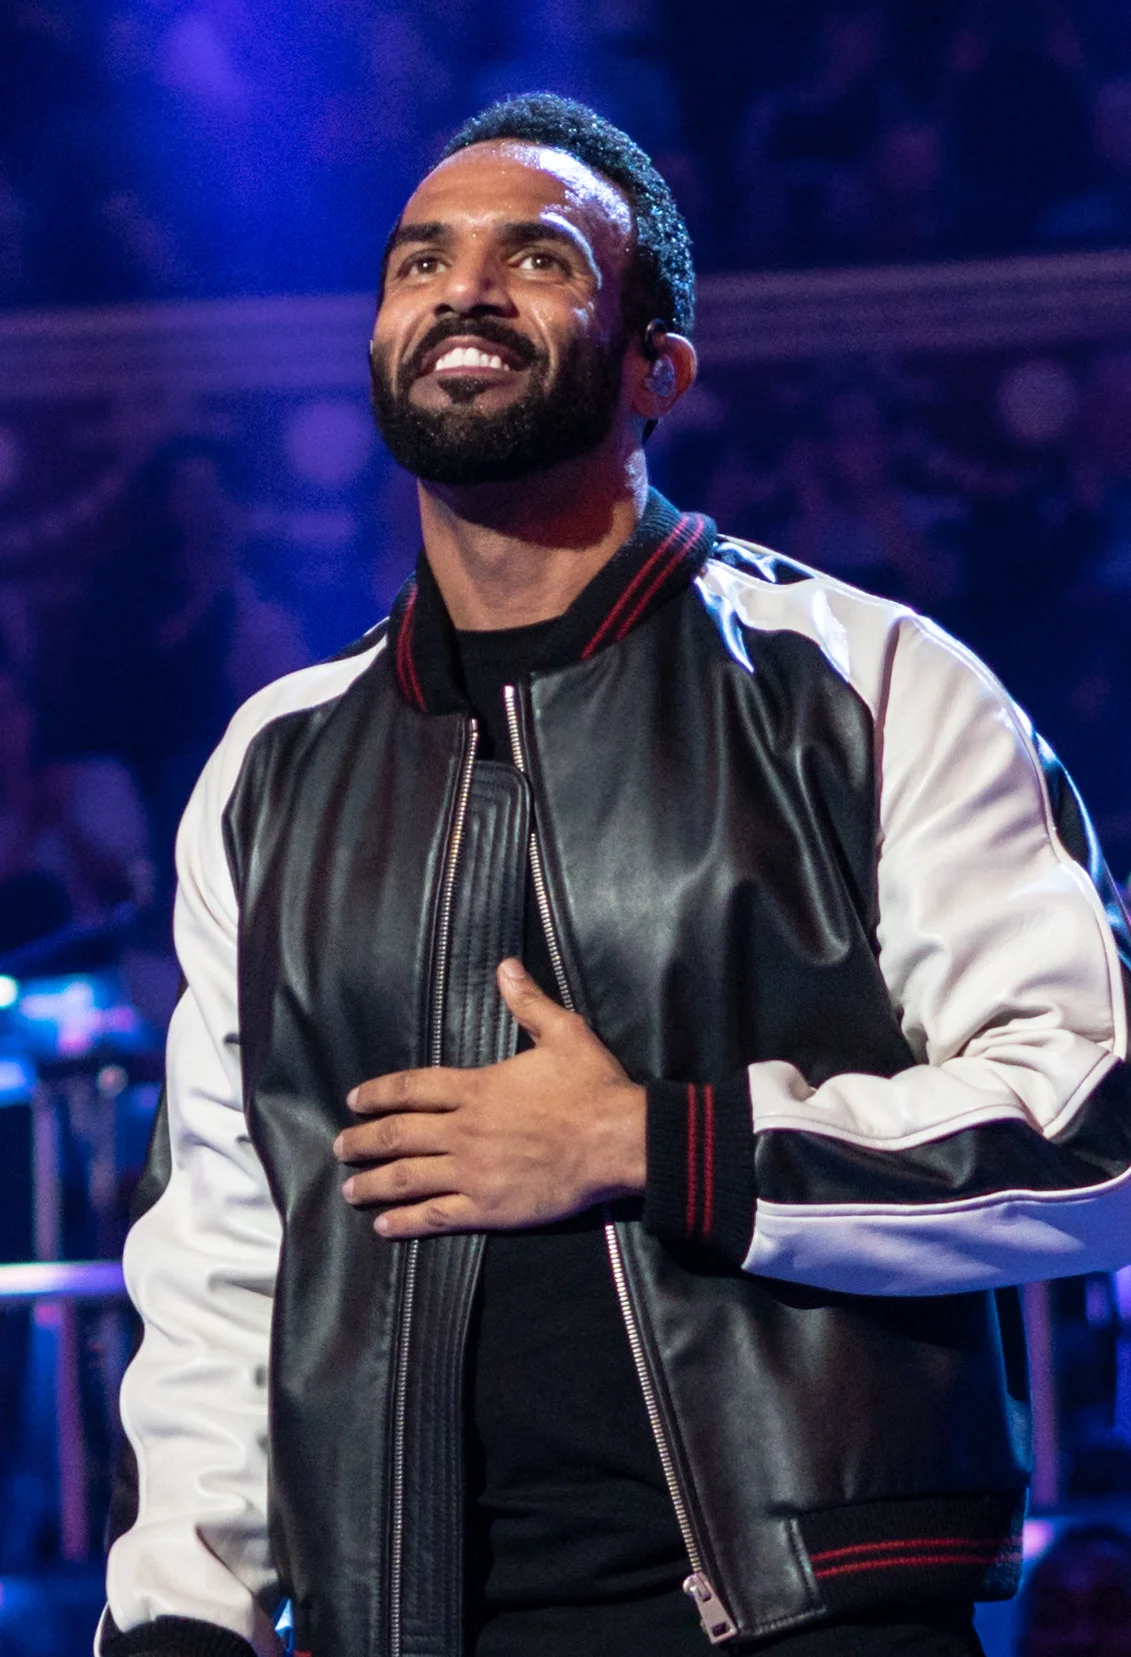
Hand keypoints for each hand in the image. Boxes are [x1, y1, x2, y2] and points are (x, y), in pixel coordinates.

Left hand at [334, 958, 645, 1237]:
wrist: (618, 1141)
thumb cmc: (593, 1088)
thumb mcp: (564, 1033)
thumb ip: (528, 1003)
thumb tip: (506, 967)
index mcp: (477, 1088)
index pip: (412, 1088)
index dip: (379, 1093)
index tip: (355, 1100)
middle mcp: (465, 1130)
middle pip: (399, 1135)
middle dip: (363, 1141)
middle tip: (340, 1146)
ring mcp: (473, 1171)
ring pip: (408, 1178)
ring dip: (374, 1183)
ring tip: (350, 1189)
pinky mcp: (488, 1206)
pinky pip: (436, 1215)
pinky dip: (406, 1221)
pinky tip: (385, 1226)